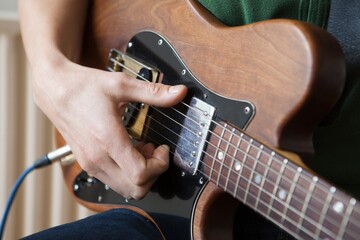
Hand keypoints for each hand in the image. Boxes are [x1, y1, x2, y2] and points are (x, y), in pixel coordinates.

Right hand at [33, 56, 186, 198]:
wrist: (55, 89)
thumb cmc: (84, 87)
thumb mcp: (121, 85)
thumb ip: (154, 92)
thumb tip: (179, 93)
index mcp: (108, 140)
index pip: (141, 175)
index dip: (160, 165)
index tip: (163, 148)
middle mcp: (97, 158)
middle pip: (136, 189)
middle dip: (153, 173)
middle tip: (154, 150)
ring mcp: (90, 164)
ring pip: (125, 189)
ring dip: (140, 175)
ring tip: (142, 149)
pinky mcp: (86, 164)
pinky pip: (113, 181)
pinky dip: (127, 173)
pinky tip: (129, 151)